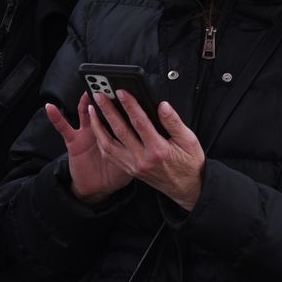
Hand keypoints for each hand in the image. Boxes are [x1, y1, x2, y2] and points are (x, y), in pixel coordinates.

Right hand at [44, 92, 133, 202]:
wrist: (97, 189)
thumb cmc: (115, 174)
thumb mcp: (134, 158)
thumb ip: (142, 144)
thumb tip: (154, 131)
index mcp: (117, 134)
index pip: (121, 115)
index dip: (125, 104)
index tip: (129, 89)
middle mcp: (102, 131)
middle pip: (104, 111)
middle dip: (106, 98)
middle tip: (109, 83)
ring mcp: (86, 134)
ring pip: (86, 114)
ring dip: (86, 102)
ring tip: (88, 90)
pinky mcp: (73, 141)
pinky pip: (63, 127)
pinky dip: (56, 117)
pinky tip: (50, 107)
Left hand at [87, 91, 206, 211]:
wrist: (188, 189)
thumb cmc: (190, 164)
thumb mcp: (189, 141)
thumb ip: (174, 122)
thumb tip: (162, 106)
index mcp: (158, 149)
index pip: (140, 122)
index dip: (129, 105)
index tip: (121, 92)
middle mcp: (143, 158)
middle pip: (120, 130)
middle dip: (107, 110)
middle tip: (99, 95)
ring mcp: (134, 166)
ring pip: (109, 144)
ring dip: (98, 126)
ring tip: (92, 110)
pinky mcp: (130, 170)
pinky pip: (110, 155)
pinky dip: (101, 140)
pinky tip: (98, 130)